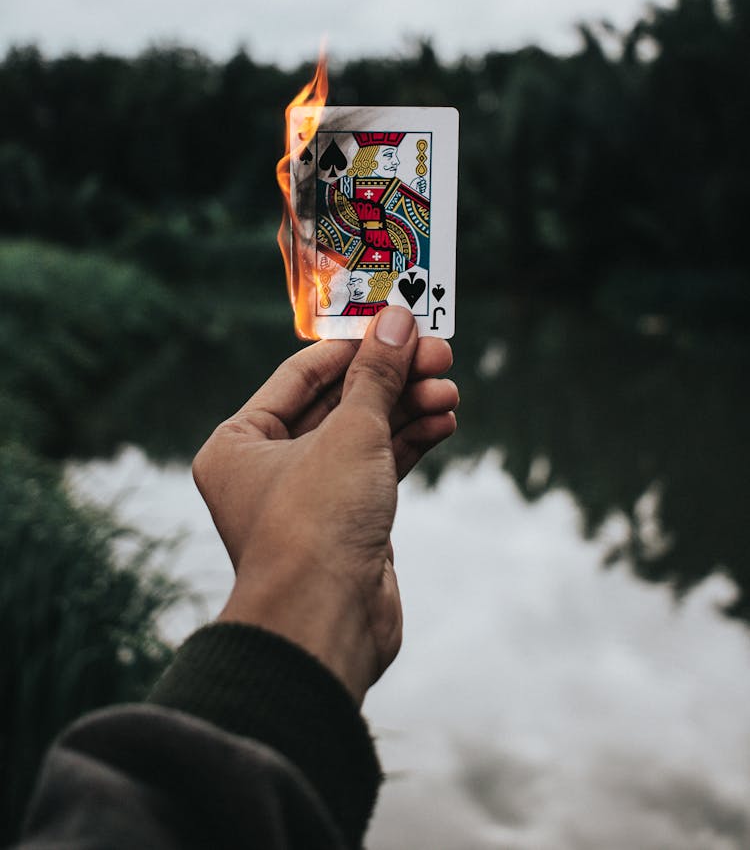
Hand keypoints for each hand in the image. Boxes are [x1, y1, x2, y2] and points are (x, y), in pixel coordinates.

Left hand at [192, 307, 457, 704]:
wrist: (327, 626)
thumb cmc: (316, 524)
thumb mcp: (351, 433)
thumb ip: (377, 375)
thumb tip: (397, 321)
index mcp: (239, 443)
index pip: (301, 375)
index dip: (352, 346)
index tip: (396, 322)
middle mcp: (268, 469)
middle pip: (338, 403)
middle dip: (391, 379)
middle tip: (438, 353)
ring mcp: (310, 498)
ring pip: (364, 436)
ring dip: (408, 409)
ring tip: (449, 390)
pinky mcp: (347, 525)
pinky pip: (380, 468)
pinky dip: (410, 444)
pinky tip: (444, 422)